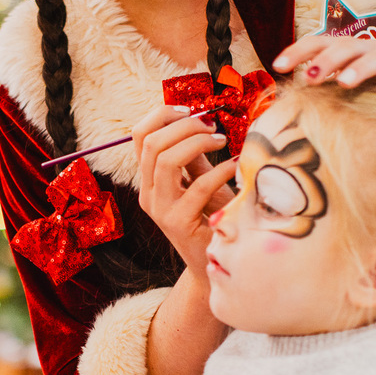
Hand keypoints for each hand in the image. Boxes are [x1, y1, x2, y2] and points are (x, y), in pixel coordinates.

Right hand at [132, 103, 235, 278]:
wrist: (213, 264)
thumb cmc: (211, 218)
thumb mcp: (199, 181)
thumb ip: (193, 157)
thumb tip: (199, 121)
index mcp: (149, 179)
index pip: (140, 135)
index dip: (163, 114)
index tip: (192, 110)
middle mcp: (148, 192)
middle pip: (152, 143)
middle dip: (185, 126)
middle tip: (212, 127)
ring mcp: (160, 209)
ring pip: (165, 160)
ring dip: (197, 142)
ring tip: (222, 142)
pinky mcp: (179, 223)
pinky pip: (197, 188)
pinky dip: (219, 171)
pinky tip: (235, 167)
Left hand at [272, 34, 375, 105]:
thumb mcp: (358, 86)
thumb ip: (331, 87)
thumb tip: (293, 100)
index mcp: (354, 52)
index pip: (322, 43)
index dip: (299, 51)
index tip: (278, 66)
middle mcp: (375, 51)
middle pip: (347, 47)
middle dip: (326, 60)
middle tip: (309, 77)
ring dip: (359, 69)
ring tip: (343, 83)